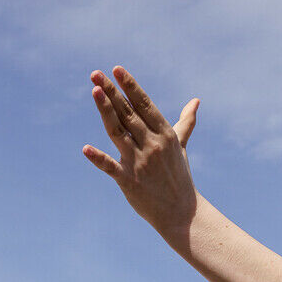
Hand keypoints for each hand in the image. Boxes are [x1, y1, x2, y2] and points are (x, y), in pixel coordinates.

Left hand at [83, 66, 200, 235]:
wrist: (181, 213)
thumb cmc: (179, 177)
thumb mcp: (181, 146)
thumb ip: (185, 122)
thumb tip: (195, 101)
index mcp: (165, 134)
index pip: (144, 104)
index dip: (130, 86)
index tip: (116, 69)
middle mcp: (152, 144)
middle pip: (128, 113)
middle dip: (111, 92)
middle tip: (95, 73)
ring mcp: (140, 162)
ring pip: (118, 132)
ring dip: (106, 111)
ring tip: (93, 91)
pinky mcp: (129, 181)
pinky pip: (111, 167)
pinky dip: (99, 158)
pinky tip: (85, 149)